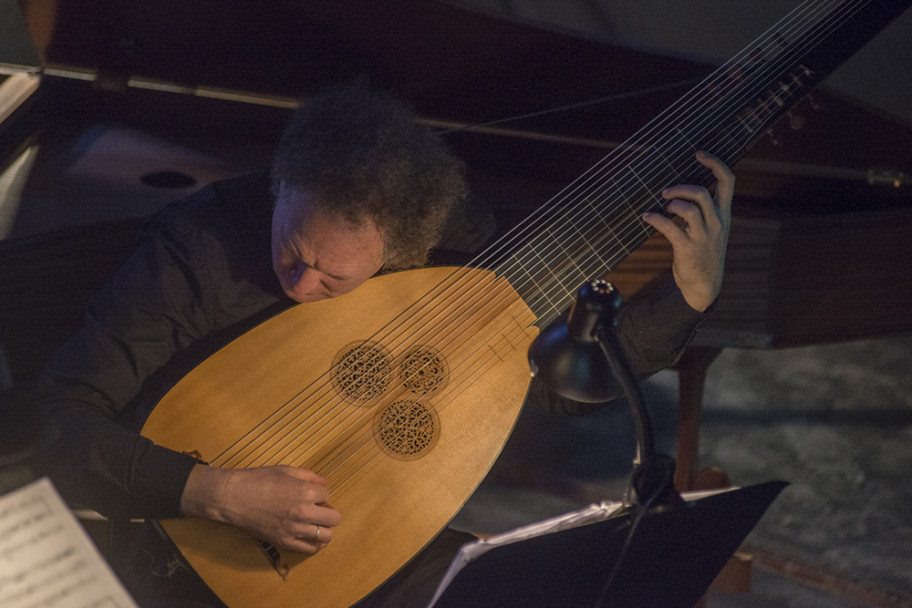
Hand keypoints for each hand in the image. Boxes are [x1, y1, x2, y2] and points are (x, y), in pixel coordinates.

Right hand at [181, 464, 340, 553]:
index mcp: (306, 492)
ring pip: (326, 536)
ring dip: (324, 528)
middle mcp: (304, 512)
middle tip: (319, 510)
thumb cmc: (258, 480)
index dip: (320, 494)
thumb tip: (323, 483)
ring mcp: (294, 529)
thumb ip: (308, 476)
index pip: (327, 496)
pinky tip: (309, 536)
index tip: (312, 494)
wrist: (234, 497)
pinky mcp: (284, 541)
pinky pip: (310, 549)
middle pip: (334, 518)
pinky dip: (314, 544)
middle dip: (329, 512)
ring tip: (316, 523)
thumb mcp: (285, 470)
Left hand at [642, 151, 733, 311]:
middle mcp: (716, 223)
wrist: (703, 286)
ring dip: (671, 203)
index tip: (699, 154)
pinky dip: (655, 219)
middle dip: (682, 187)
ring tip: (661, 205)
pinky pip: (670, 228)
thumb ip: (703, 210)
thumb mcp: (711, 229)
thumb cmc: (703, 252)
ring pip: (689, 209)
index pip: (728, 181)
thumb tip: (681, 189)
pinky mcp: (687, 248)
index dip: (715, 163)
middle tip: (666, 191)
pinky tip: (647, 216)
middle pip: (702, 193)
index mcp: (724, 214)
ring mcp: (703, 236)